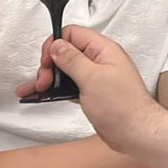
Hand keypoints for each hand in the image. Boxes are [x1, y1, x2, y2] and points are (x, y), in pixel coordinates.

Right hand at [15, 25, 159, 153]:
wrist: (135, 133)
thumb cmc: (123, 106)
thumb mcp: (92, 78)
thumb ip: (72, 59)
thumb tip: (57, 45)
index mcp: (104, 50)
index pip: (73, 34)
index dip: (56, 44)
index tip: (47, 61)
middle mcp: (100, 61)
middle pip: (67, 52)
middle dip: (50, 65)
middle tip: (44, 80)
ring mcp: (96, 78)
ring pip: (65, 71)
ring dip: (48, 78)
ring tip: (33, 89)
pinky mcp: (92, 93)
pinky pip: (68, 86)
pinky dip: (54, 90)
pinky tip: (40, 96)